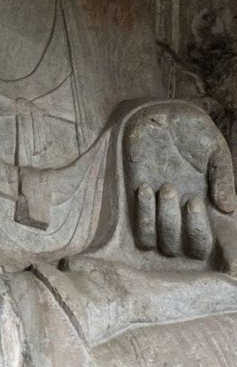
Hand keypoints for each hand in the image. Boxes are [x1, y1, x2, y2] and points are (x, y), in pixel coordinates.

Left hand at [124, 102, 236, 266]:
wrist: (158, 117)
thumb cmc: (191, 131)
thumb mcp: (213, 148)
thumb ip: (222, 176)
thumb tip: (229, 208)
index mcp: (210, 208)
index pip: (216, 243)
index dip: (216, 246)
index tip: (213, 230)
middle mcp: (186, 218)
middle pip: (191, 249)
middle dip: (191, 229)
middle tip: (190, 199)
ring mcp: (162, 216)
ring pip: (164, 244)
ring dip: (165, 221)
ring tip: (167, 186)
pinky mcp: (139, 209)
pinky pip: (141, 233)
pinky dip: (143, 216)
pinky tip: (146, 187)